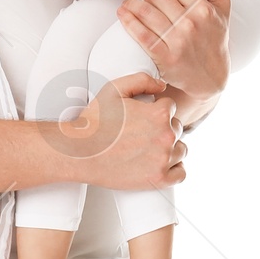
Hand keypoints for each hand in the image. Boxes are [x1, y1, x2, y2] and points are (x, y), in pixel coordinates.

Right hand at [58, 70, 185, 192]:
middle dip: (163, 129)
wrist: (79, 152)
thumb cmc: (93, 121)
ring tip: (150, 150)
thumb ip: (142, 80)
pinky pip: (180, 174)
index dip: (157, 111)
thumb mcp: (114, 88)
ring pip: (181, 150)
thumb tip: (162, 86)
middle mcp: (165, 136)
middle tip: (143, 135)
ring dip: (170, 148)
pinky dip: (174, 169)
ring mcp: (163, 159)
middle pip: (177, 129)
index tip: (144, 119)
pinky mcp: (158, 179)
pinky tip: (160, 165)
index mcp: (159, 114)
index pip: (171, 108)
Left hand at [117, 0, 230, 118]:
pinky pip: (140, 34)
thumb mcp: (223, 8)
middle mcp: (190, 23)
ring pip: (145, 11)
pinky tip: (123, 14)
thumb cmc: (213, 39)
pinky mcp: (164, 56)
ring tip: (127, 4)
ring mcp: (176, 40)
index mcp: (203, 8)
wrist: (210, 76)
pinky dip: (128, 20)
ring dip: (131, 4)